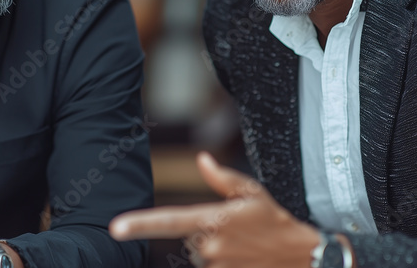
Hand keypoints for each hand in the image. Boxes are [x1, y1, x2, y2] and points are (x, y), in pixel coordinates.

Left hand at [109, 152, 323, 267]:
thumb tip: (202, 159)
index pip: (170, 221)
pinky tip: (241, 256)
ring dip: (213, 249)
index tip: (117, 228)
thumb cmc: (274, 220)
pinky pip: (209, 267)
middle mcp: (211, 245)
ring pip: (199, 255)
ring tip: (241, 245)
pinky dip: (220, 261)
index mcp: (214, 219)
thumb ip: (223, 178)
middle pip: (188, 238)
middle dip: (204, 232)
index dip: (140, 225)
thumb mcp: (252, 192)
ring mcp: (217, 266)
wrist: (300, 256)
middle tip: (234, 230)